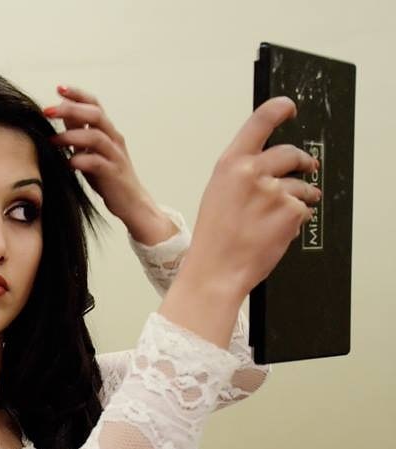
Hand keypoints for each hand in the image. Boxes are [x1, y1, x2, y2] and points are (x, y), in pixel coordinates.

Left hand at [44, 86, 176, 243]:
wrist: (131, 202)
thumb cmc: (108, 176)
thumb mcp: (91, 150)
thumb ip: (78, 132)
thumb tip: (62, 113)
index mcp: (107, 131)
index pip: (94, 105)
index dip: (77, 94)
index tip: (59, 88)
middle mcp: (113, 139)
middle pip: (95, 115)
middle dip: (70, 109)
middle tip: (48, 111)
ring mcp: (115, 155)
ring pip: (96, 137)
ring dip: (71, 136)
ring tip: (53, 141)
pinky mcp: (114, 173)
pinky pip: (97, 162)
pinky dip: (81, 160)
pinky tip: (68, 163)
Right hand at [160, 96, 320, 347]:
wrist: (217, 269)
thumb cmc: (214, 238)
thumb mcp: (218, 194)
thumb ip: (242, 174)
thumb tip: (270, 166)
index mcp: (230, 164)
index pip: (259, 122)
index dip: (278, 110)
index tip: (288, 108)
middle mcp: (253, 172)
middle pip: (290, 153)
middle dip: (302, 162)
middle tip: (307, 167)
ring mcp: (274, 191)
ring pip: (301, 186)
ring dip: (301, 196)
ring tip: (281, 215)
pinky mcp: (292, 211)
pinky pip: (304, 209)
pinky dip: (296, 220)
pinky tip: (278, 230)